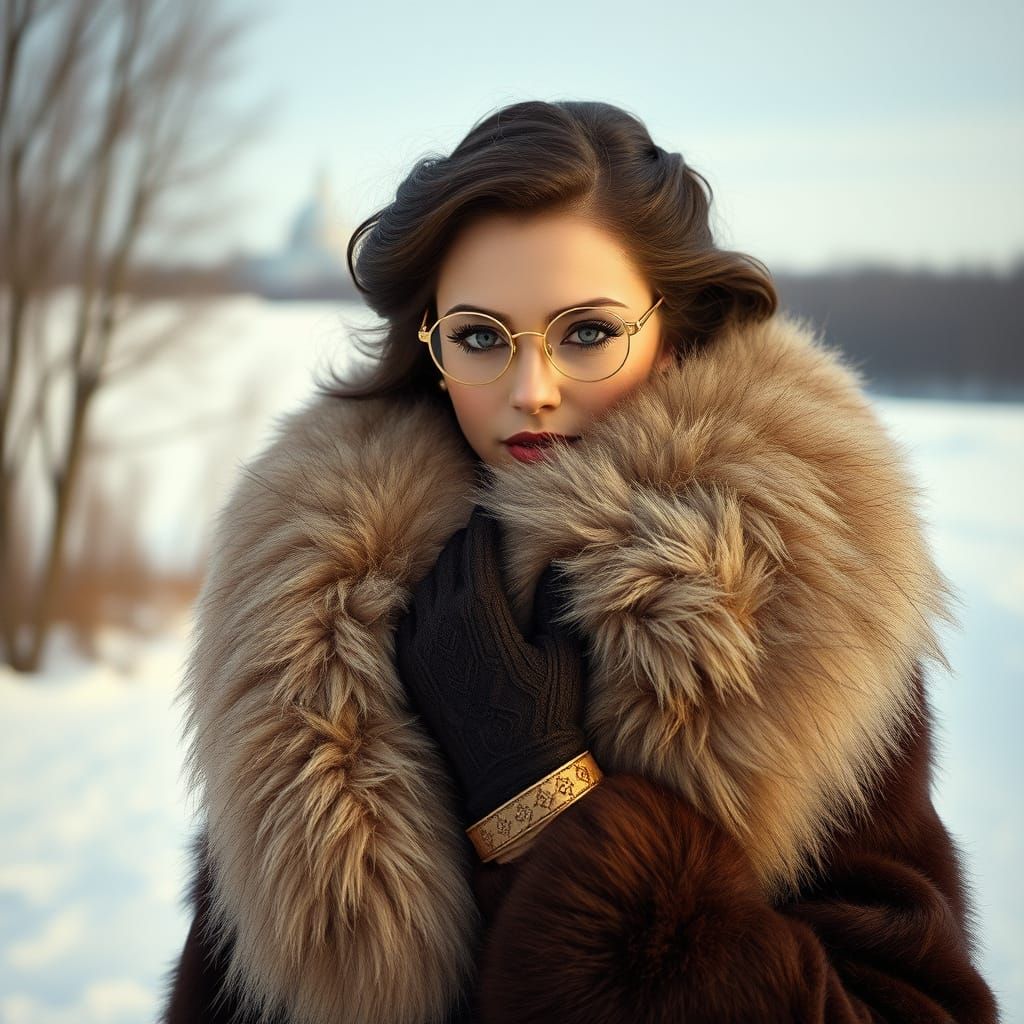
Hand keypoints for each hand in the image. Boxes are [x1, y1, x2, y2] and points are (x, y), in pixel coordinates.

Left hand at [394, 505, 588, 824]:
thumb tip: (554, 564)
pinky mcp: (412, 671)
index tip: (491, 507)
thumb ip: (554, 603)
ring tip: (460, 558)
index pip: (475, 550)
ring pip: (425, 589)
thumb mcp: (561, 652)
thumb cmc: (548, 711)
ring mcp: (421, 648)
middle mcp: (442, 623)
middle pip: (447, 563)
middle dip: (463, 542)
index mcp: (480, 612)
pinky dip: (425, 600)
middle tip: (477, 528)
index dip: (483, 525)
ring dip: (442, 569)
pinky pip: (411, 620)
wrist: (513, 776)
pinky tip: (439, 598)